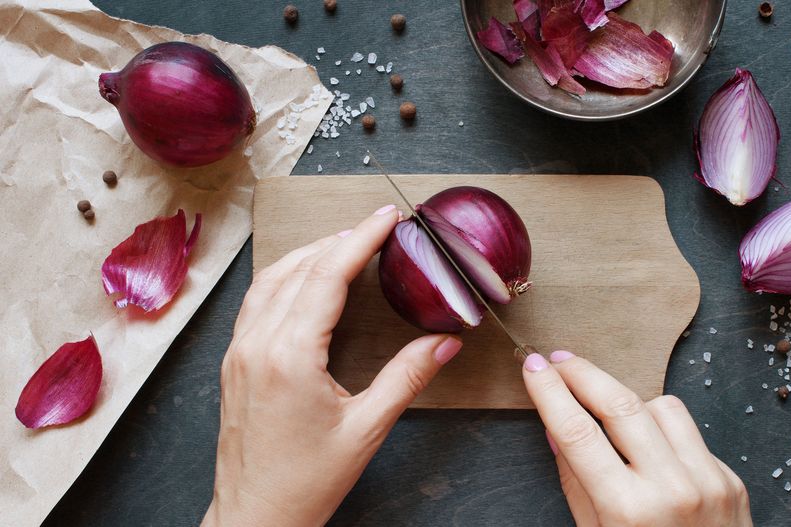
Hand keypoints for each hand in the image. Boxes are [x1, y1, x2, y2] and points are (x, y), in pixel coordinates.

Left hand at [202, 204, 462, 526]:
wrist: (254, 516)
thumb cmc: (305, 481)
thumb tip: (444, 343)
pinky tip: (305, 279)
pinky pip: (257, 300)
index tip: (387, 217)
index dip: (362, 239)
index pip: (328, 276)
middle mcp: (257, 344)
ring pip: (272, 278)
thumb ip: (407, 378)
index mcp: (290, 356)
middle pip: (300, 268)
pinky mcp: (234, 361)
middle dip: (341, 240)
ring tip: (346, 244)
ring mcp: (240, 351)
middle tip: (378, 227)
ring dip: (310, 253)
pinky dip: (285, 276)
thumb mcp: (367, 428)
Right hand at [522, 351, 751, 526]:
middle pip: (620, 404)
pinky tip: (649, 447)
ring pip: (661, 406)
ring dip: (629, 401)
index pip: (577, 432)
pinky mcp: (730, 479)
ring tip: (608, 413)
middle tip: (560, 359)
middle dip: (584, 373)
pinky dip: (663, 430)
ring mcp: (708, 481)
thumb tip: (556, 428)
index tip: (534, 367)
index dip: (550, 392)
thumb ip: (576, 483)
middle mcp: (672, 490)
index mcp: (629, 512)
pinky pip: (689, 432)